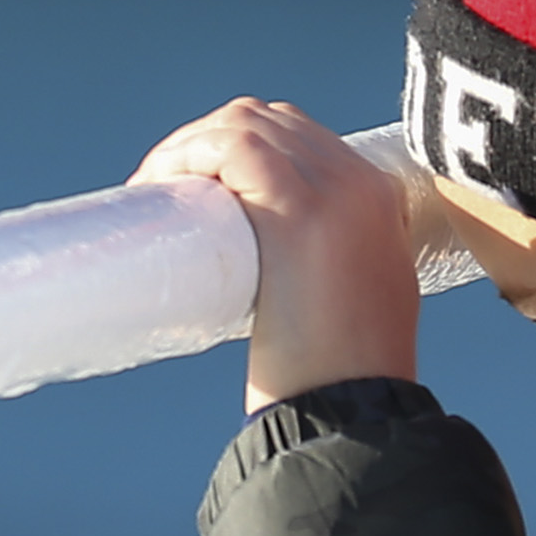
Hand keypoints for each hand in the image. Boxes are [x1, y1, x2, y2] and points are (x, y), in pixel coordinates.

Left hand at [135, 97, 419, 405]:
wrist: (354, 414)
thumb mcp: (350, 300)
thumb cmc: (338, 376)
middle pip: (271, 121)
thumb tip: (272, 272)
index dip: (237, 148)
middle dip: (209, 140)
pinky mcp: (300, 212)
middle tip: (166, 186)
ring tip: (156, 185)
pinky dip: (190, 151)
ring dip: (191, 144)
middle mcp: (363, 185)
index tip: (197, 186)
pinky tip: (162, 180)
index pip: (300, 137)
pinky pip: (236, 147)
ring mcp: (337, 193)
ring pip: (248, 124)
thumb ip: (326, 272)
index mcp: (379, 200)